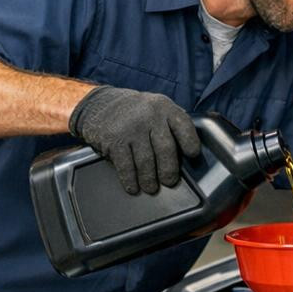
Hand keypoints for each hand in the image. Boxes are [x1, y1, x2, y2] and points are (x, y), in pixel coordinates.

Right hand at [69, 86, 202, 194]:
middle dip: (169, 170)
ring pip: (146, 161)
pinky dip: (130, 180)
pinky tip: (133, 187)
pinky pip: (126, 166)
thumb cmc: (134, 112)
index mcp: (164, 107)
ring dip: (149, 179)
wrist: (99, 103)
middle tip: (170, 181)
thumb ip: (170, 125)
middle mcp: (149, 115)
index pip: (183, 125)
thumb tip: (186, 155)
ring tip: (151, 188)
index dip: (190, 142)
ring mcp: (131, 128)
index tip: (192, 155)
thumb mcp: (155, 108)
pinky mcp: (114, 140)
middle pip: (166, 148)